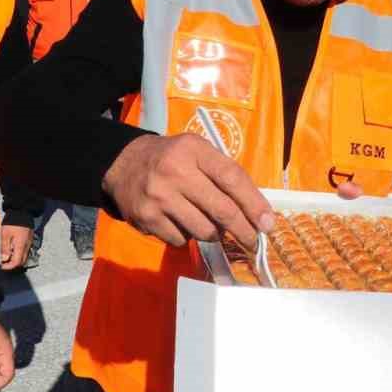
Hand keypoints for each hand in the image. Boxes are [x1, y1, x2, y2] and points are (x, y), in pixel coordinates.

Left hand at [0, 224, 31, 270]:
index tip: (1, 265)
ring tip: (7, 256)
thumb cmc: (12, 222)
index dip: (8, 266)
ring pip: (24, 257)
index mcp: (21, 246)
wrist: (22, 211)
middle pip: (22, 262)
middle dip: (12, 264)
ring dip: (16, 259)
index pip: (16, 262)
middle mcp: (27, 246)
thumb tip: (4, 259)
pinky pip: (25, 251)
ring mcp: (29, 243)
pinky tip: (12, 249)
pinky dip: (19, 254)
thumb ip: (5, 248)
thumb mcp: (5, 234)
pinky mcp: (29, 240)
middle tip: (4, 262)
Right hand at [101, 132, 273, 249]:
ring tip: (212, 226)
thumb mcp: (197, 152)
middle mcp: (175, 172)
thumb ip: (225, 174)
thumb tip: (257, 212)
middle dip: (244, 230)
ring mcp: (159, 197)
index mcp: (193, 150)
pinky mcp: (147, 218)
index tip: (268, 222)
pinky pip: (181, 240)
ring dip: (214, 234)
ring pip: (203, 231)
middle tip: (253, 242)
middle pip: (222, 210)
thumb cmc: (172, 158)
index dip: (254, 203)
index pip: (231, 177)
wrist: (124, 164)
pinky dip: (188, 237)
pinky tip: (182, 222)